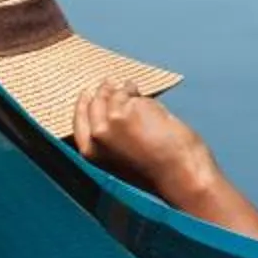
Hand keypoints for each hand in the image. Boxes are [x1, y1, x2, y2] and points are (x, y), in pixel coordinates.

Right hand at [72, 77, 212, 196]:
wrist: (179, 174)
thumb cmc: (161, 171)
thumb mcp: (126, 158)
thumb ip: (116, 138)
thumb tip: (120, 110)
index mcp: (92, 154)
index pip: (79, 123)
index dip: (82, 106)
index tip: (85, 95)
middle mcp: (96, 138)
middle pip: (94, 105)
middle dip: (100, 93)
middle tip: (107, 83)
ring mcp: (110, 124)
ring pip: (113, 96)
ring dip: (121, 90)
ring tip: (128, 86)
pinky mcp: (128, 112)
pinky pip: (131, 94)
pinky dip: (135, 90)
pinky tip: (138, 89)